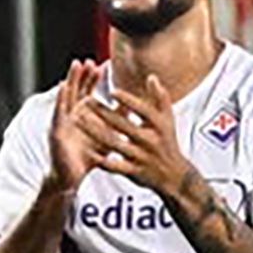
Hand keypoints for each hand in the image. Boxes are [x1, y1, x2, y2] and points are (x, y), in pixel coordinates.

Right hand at [46, 58, 104, 193]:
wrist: (73, 177)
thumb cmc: (89, 157)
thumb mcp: (107, 136)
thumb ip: (117, 121)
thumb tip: (134, 109)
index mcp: (83, 115)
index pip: (88, 93)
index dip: (93, 79)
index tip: (102, 65)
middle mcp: (71, 115)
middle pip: (76, 90)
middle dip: (81, 75)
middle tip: (88, 60)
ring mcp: (62, 121)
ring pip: (66, 96)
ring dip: (71, 80)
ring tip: (76, 66)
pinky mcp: (56, 130)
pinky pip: (59, 111)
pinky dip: (61, 98)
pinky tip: (64, 87)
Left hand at [76, 71, 196, 200]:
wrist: (174, 176)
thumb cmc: (168, 142)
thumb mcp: (168, 120)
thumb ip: (160, 97)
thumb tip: (151, 77)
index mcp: (160, 126)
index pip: (143, 111)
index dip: (128, 101)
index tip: (112, 91)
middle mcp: (150, 141)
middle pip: (123, 125)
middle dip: (103, 113)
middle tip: (85, 100)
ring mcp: (142, 157)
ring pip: (114, 143)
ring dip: (94, 132)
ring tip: (78, 120)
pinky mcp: (134, 172)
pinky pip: (115, 166)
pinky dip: (102, 160)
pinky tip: (87, 151)